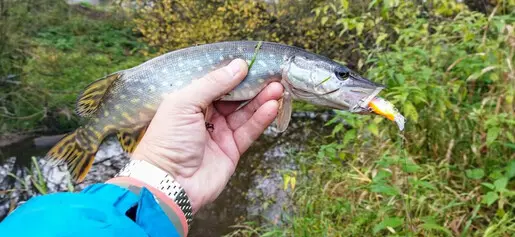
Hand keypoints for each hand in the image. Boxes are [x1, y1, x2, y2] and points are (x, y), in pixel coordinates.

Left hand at [132, 59, 283, 212]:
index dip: (233, 72)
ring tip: (277, 87)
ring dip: (261, 99)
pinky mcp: (232, 150)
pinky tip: (271, 106)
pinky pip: (249, 130)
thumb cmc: (167, 140)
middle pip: (234, 95)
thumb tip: (238, 65)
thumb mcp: (184, 103)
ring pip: (244, 112)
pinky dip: (261, 118)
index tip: (252, 61)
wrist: (169, 184)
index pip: (215, 81)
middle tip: (271, 73)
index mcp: (188, 101)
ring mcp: (219, 133)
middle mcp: (205, 115)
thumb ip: (213, 83)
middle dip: (252, 84)